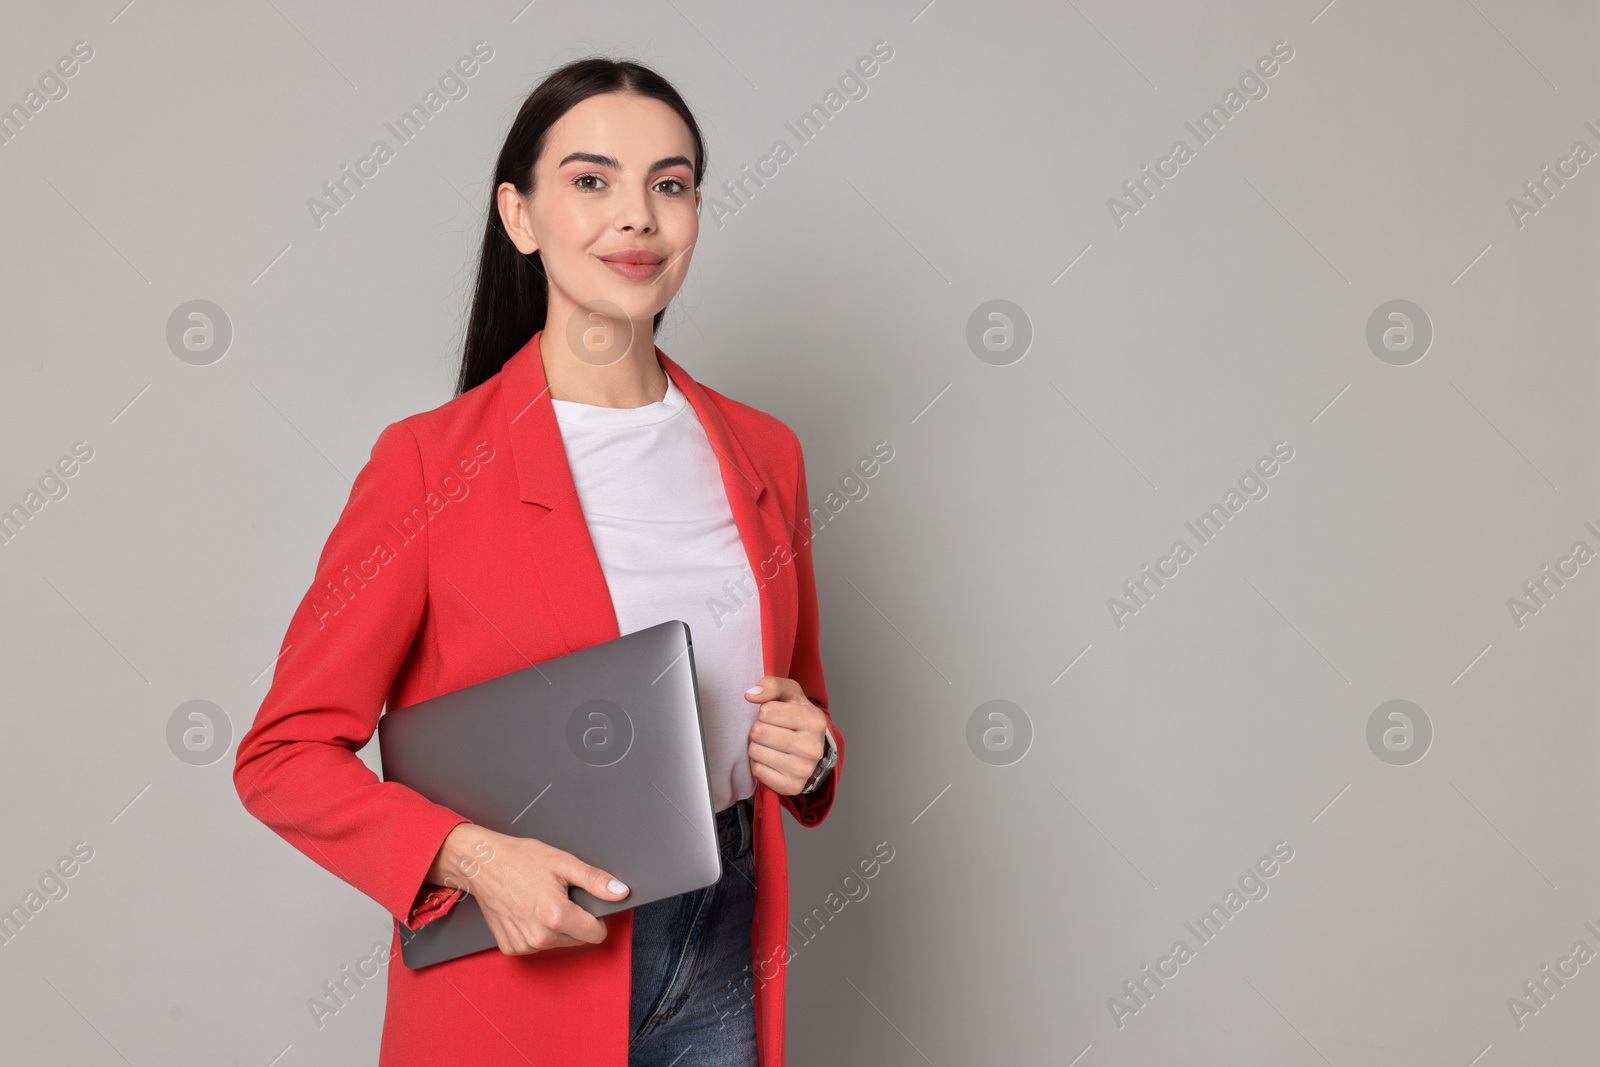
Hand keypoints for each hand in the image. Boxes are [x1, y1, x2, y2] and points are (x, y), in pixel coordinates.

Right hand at [424, 823, 630, 955]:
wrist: (482, 864)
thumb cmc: (520, 859)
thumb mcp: (563, 863)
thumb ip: (595, 881)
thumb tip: (620, 892)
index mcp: (556, 916)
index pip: (596, 934)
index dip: (596, 918)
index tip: (586, 905)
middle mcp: (540, 936)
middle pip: (578, 939)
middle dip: (575, 920)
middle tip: (558, 896)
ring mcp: (524, 944)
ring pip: (558, 943)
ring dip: (556, 927)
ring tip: (540, 900)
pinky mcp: (511, 948)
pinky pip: (537, 945)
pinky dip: (537, 931)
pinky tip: (527, 911)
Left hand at [745, 676, 827, 796]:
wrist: (810, 748)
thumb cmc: (796, 717)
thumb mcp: (789, 694)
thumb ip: (771, 685)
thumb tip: (751, 694)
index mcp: (815, 720)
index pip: (767, 711)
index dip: (765, 711)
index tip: (775, 716)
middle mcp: (813, 747)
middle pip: (759, 732)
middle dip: (759, 729)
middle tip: (771, 731)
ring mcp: (804, 770)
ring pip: (756, 752)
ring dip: (757, 746)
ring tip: (771, 745)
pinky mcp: (791, 786)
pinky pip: (757, 771)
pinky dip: (759, 764)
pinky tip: (771, 760)